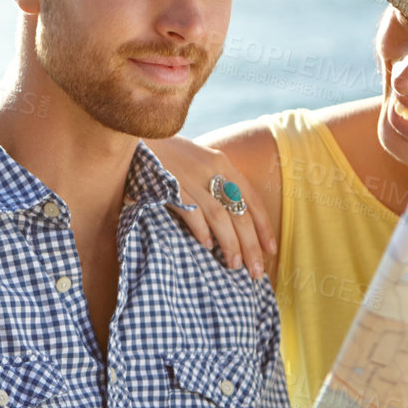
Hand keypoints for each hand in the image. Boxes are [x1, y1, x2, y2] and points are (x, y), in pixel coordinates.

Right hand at [143, 136, 273, 280]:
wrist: (135, 137)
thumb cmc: (168, 155)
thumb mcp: (199, 161)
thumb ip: (216, 182)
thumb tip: (234, 220)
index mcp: (222, 162)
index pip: (252, 199)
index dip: (264, 227)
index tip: (271, 250)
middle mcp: (211, 169)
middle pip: (239, 213)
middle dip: (251, 245)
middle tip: (256, 270)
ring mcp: (190, 177)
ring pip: (220, 216)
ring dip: (230, 243)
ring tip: (234, 265)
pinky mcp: (169, 185)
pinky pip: (192, 212)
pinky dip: (201, 230)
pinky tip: (207, 245)